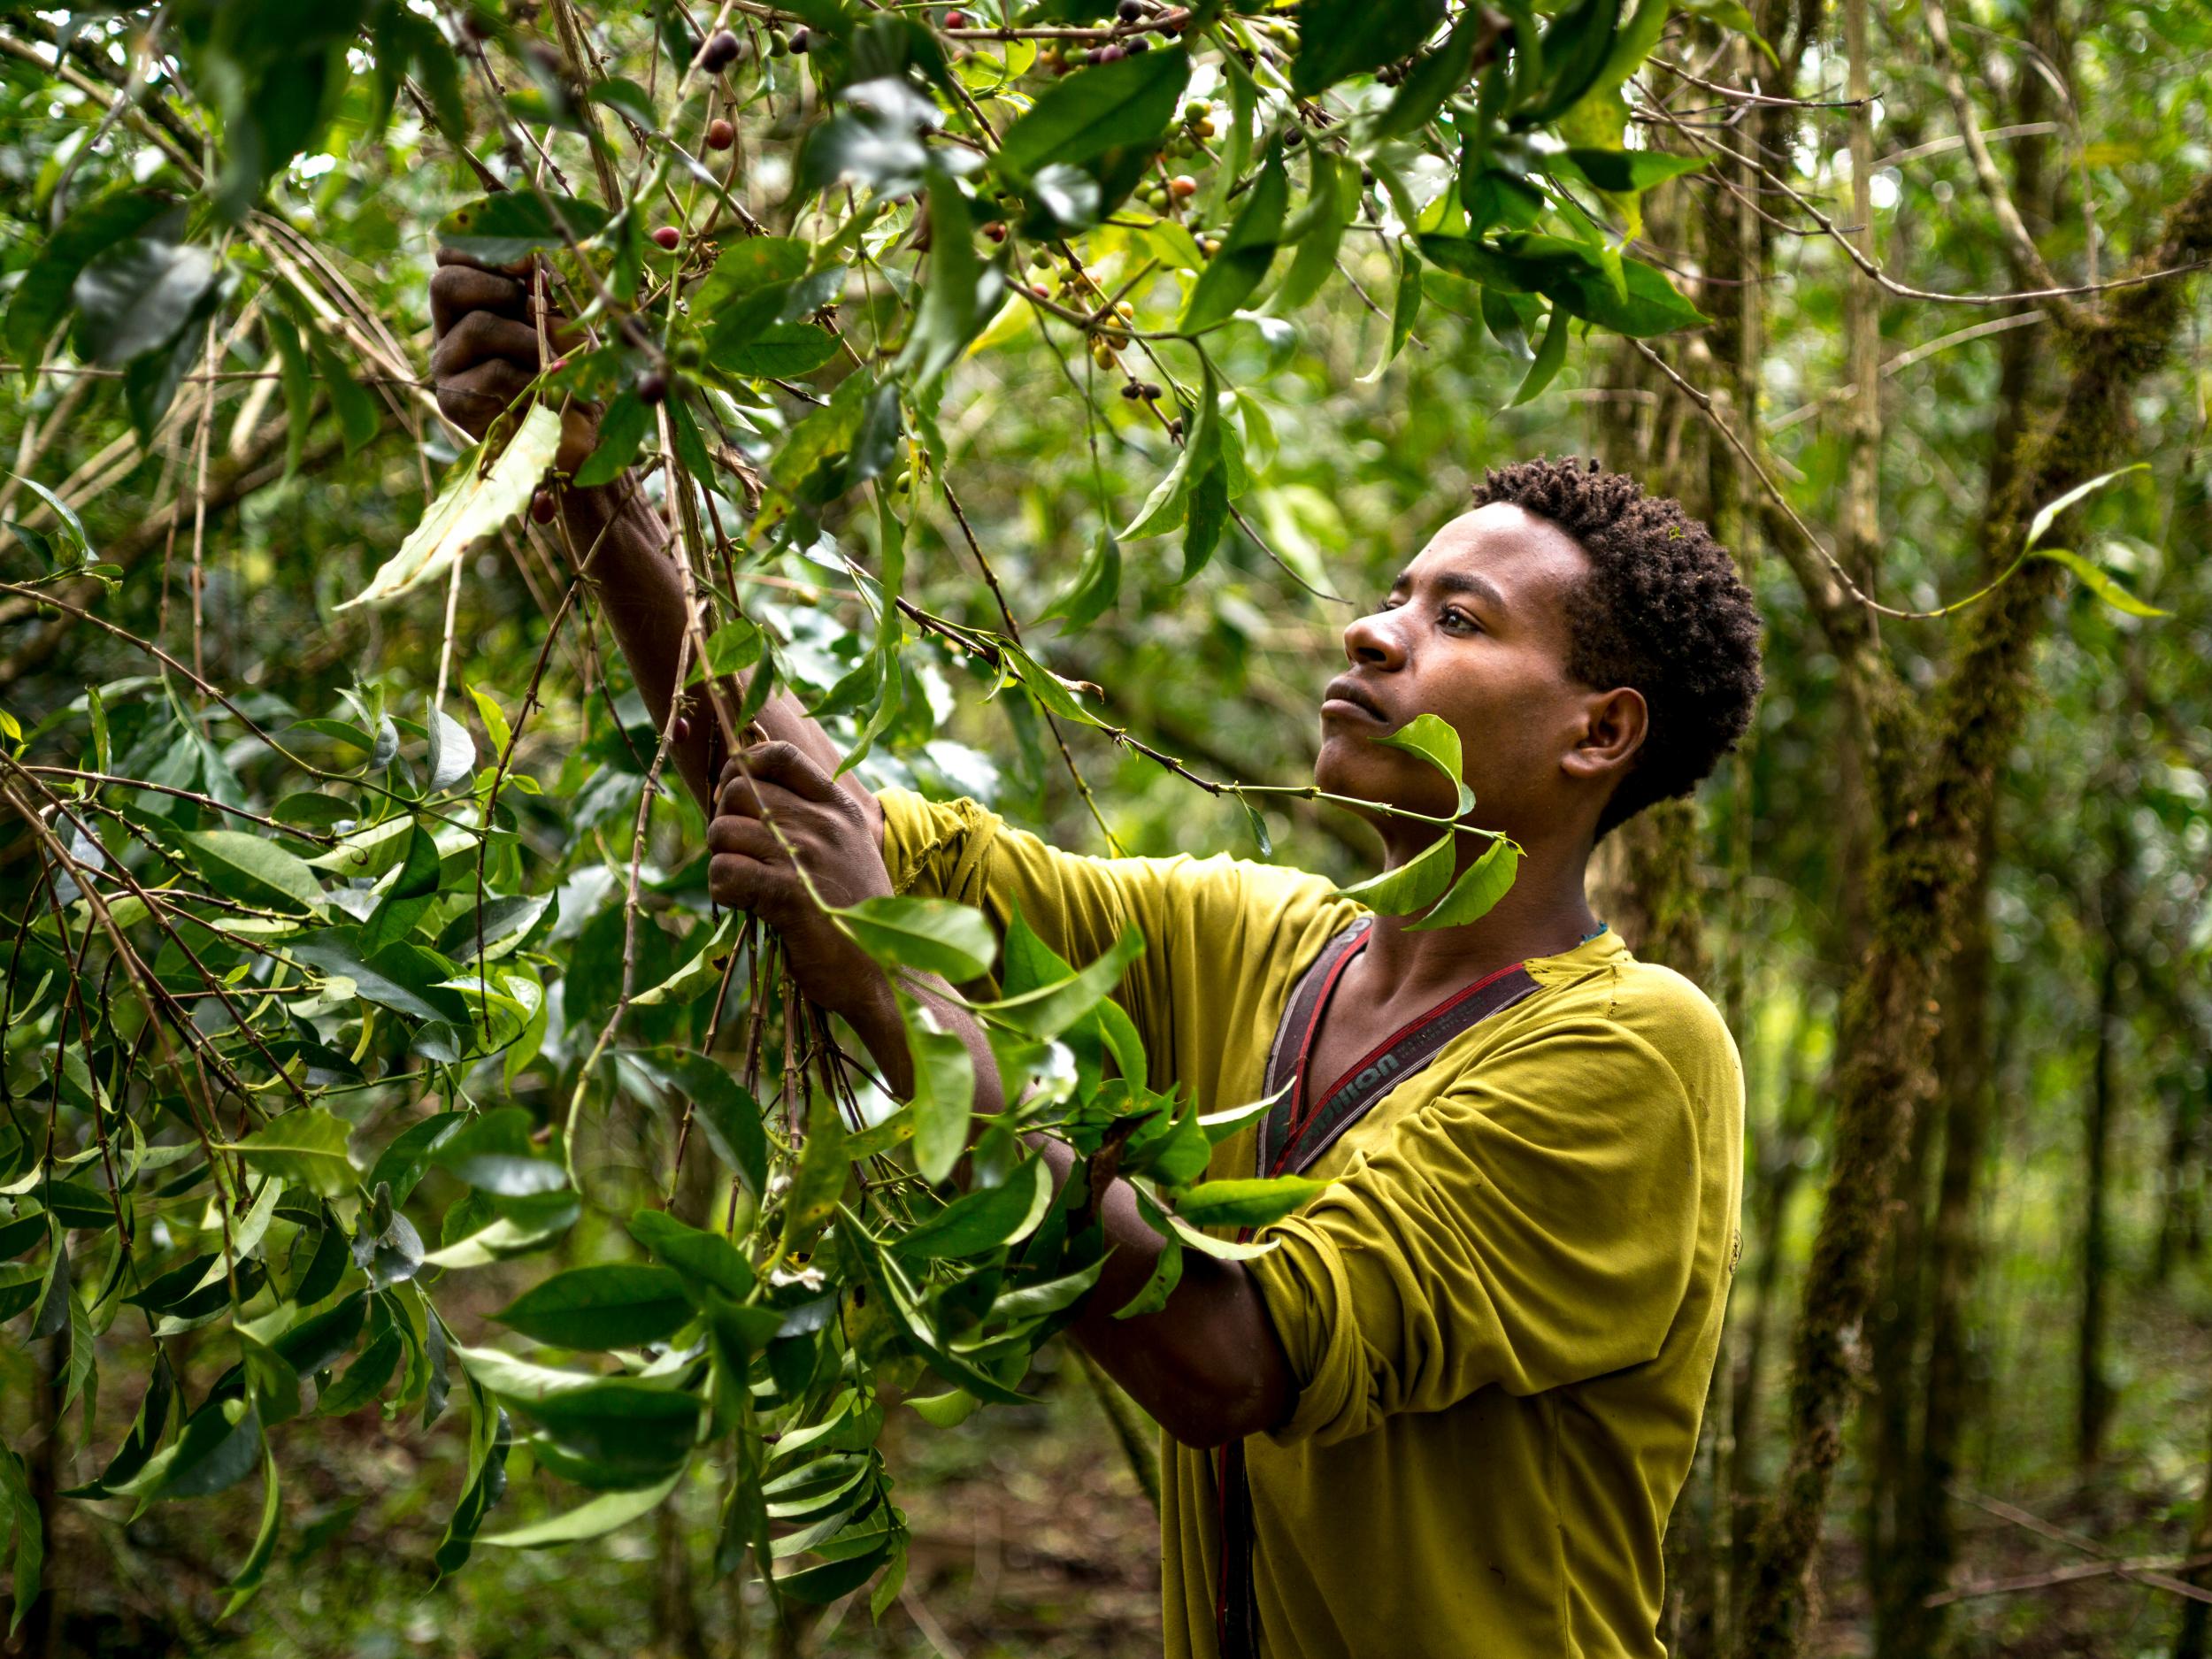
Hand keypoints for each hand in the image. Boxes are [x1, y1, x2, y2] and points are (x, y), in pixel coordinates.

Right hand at [429, 248, 596, 472]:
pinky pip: (492, 374)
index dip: (480, 251)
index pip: (450, 259)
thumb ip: (547, 291)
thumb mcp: (568, 322)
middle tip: (533, 312)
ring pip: (477, 326)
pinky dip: (529, 380)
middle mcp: (450, 333)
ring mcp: (447, 368)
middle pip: (446, 284)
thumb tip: (532, 266)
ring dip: (527, 339)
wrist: (581, 440)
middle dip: (499, 289)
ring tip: (549, 363)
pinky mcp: (455, 403)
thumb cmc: (574, 376)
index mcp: (471, 305)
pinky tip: (541, 396)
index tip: (523, 264)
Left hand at [708, 741, 894, 1017]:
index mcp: (839, 808)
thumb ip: (810, 817)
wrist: (882, 971)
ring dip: (721, 857)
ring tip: (745, 882)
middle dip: (724, 819)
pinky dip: (722, 889)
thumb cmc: (855, 913)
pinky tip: (744, 904)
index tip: (737, 796)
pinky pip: (724, 871)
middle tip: (738, 852)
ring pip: (723, 831)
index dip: (744, 765)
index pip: (780, 754)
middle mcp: (824, 824)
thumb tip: (746, 787)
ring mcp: (806, 856)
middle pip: (738, 790)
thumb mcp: (847, 850)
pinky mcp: (787, 895)